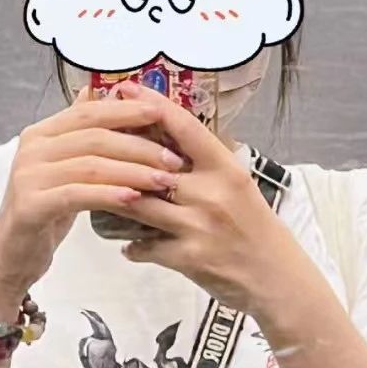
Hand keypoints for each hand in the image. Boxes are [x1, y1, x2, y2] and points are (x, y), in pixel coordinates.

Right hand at [0, 87, 187, 297]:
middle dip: (140, 145)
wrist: (11, 255)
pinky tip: (135, 198)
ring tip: (165, 181)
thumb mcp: (65, 168)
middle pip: (95, 136)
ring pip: (91, 165)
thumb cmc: (45, 211)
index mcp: (42, 133)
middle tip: (175, 160)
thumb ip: (80, 135)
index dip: (127, 111)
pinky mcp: (30, 204)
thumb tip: (96, 93)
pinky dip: (109, 194)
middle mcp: (32, 148)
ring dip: (133, 172)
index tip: (163, 115)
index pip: (90, 112)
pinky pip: (78, 194)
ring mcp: (28, 175)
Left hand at [111, 79, 300, 312]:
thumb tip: (166, 137)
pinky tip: (126, 244)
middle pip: (149, 166)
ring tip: (98, 195)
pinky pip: (143, 246)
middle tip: (89, 146)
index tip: (125, 89)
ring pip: (137, 204)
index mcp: (226, 168)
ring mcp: (198, 226)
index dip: (151, 105)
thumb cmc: (255, 228)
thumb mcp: (238, 185)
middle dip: (117, 156)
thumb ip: (205, 163)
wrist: (277, 279)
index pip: (184, 127)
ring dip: (115, 200)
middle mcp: (211, 192)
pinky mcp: (187, 258)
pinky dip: (132, 246)